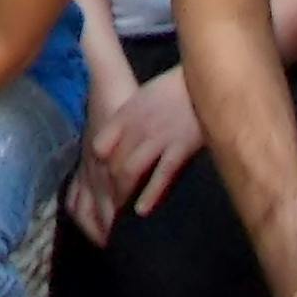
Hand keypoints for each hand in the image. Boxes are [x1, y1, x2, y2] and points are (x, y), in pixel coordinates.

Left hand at [66, 64, 207, 245]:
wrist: (202, 79)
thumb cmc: (172, 90)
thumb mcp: (140, 99)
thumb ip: (123, 123)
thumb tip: (106, 149)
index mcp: (125, 114)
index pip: (99, 146)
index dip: (95, 170)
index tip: (94, 188)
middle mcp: (136, 127)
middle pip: (112, 163)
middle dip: (105, 191)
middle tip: (103, 215)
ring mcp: (157, 138)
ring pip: (130, 170)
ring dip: (121, 195)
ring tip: (118, 218)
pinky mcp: (180, 147)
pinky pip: (161, 174)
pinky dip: (150, 193)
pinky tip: (141, 210)